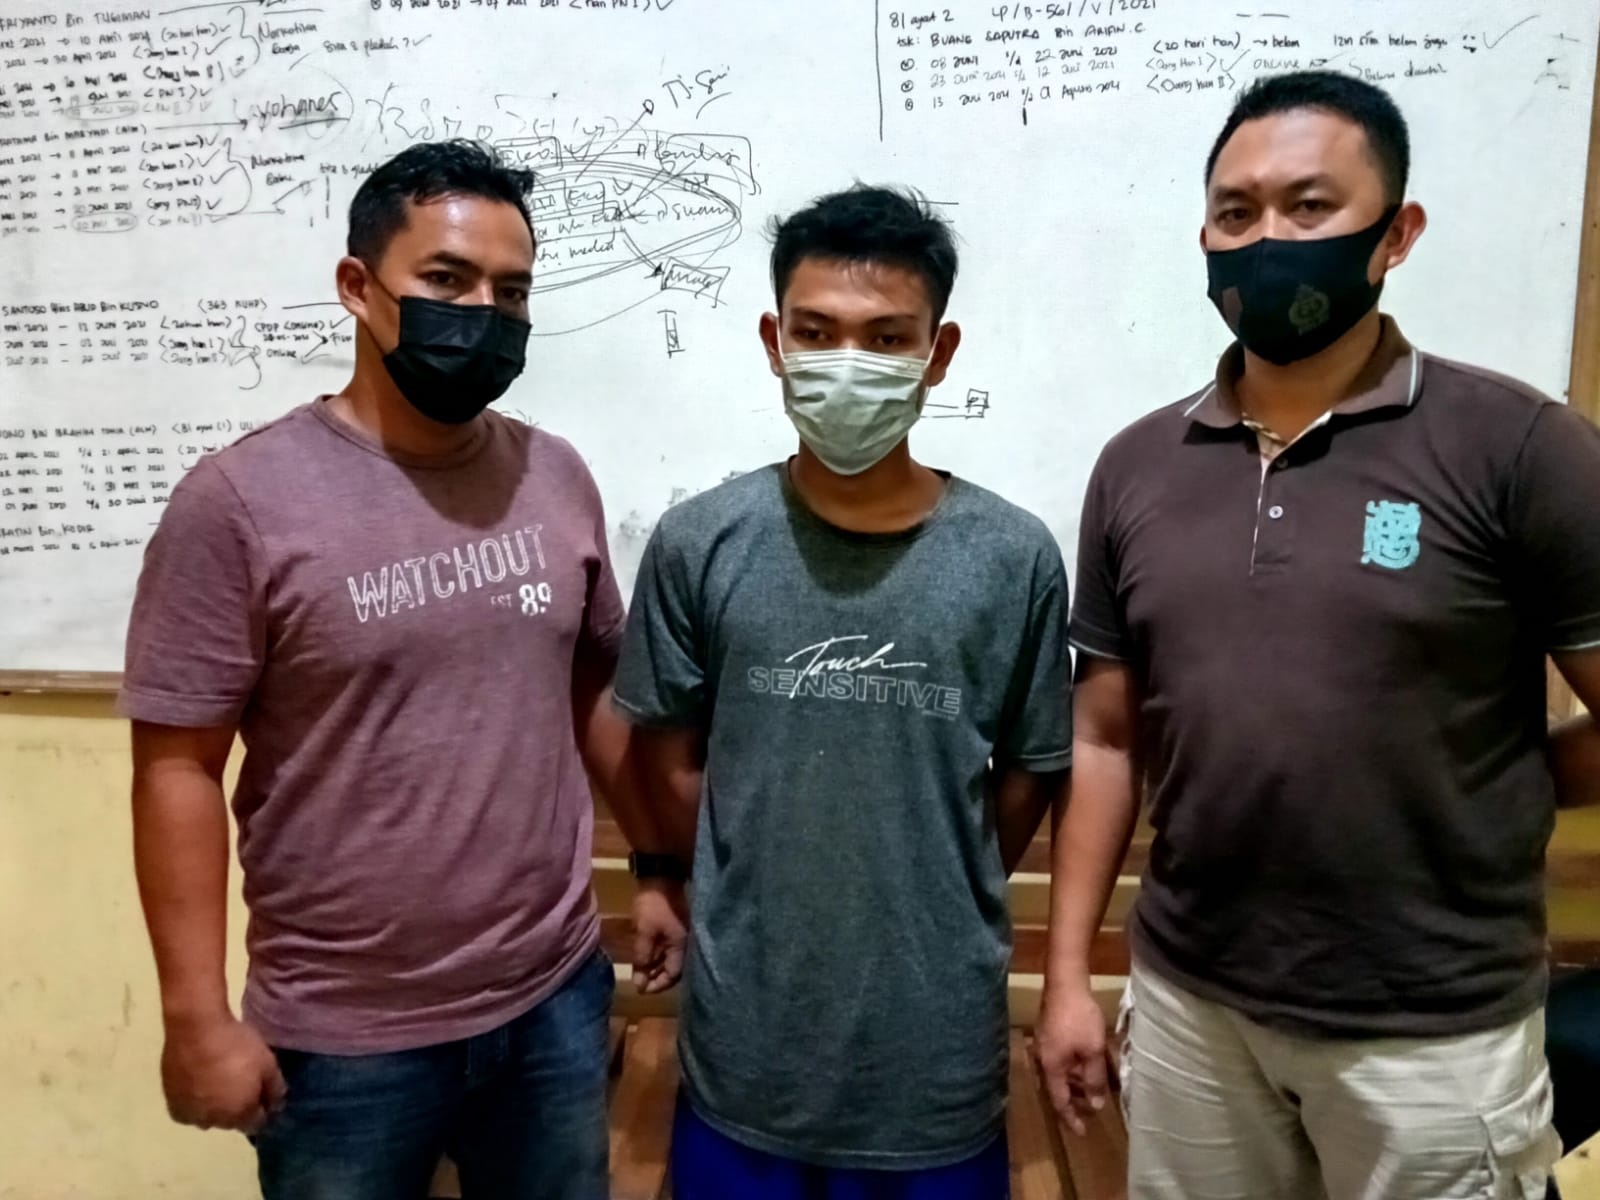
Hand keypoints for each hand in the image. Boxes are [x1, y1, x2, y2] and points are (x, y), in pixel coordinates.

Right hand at [161, 1014, 286, 1132]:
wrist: (195, 1030)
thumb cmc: (236, 1046)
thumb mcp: (268, 1063)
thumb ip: (275, 1088)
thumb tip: (276, 1105)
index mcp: (240, 1114)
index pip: (256, 1124)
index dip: (262, 1110)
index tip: (264, 1095)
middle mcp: (213, 1122)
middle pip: (232, 1121)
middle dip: (239, 1108)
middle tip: (241, 1083)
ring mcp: (190, 1114)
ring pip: (208, 1117)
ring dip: (215, 1106)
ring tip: (219, 1081)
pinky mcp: (171, 1102)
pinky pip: (188, 1109)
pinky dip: (195, 1101)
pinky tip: (199, 1083)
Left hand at [631, 878, 688, 994]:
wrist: (661, 876)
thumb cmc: (653, 905)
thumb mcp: (644, 933)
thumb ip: (642, 960)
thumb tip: (640, 984)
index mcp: (682, 947)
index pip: (673, 976)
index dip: (657, 985)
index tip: (641, 989)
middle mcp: (687, 944)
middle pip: (675, 970)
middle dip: (657, 978)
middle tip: (641, 983)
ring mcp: (683, 936)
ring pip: (672, 959)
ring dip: (657, 967)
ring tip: (642, 973)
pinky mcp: (678, 929)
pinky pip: (670, 949)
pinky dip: (659, 956)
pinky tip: (648, 958)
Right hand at [1035, 983, 1113, 1135]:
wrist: (1064, 982)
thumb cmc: (1079, 1018)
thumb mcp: (1092, 1051)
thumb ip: (1094, 1079)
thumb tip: (1094, 1105)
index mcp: (1050, 1067)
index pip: (1059, 1101)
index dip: (1071, 1118)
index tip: (1082, 1132)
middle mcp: (1042, 1059)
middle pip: (1055, 1088)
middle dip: (1071, 1102)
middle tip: (1087, 1112)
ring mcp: (1042, 1045)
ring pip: (1057, 1073)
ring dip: (1072, 1084)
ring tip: (1089, 1090)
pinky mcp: (1046, 1033)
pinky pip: (1057, 1060)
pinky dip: (1069, 1069)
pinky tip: (1082, 1065)